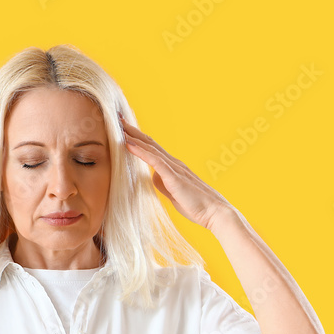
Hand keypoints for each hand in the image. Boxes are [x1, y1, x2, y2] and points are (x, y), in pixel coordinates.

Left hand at [119, 113, 232, 230]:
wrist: (215, 213)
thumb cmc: (196, 205)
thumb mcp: (173, 193)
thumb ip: (163, 183)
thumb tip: (153, 176)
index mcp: (173, 167)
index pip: (153, 149)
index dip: (138, 139)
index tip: (124, 130)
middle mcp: (174, 163)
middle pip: (150, 143)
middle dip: (133, 132)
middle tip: (118, 119)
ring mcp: (175, 168)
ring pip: (151, 148)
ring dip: (134, 137)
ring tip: (120, 126)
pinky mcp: (174, 177)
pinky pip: (155, 161)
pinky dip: (141, 152)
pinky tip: (129, 145)